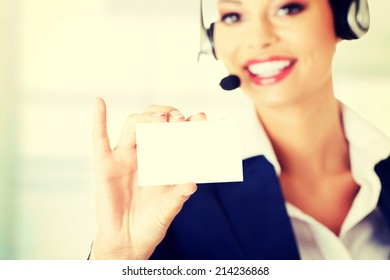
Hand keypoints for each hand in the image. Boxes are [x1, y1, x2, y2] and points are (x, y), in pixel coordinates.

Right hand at [91, 98, 206, 258]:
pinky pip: (99, 139)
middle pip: (153, 120)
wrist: (129, 241)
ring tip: (162, 119)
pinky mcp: (105, 165)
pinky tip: (99, 103)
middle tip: (178, 118)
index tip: (200, 118)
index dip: (186, 123)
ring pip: (134, 125)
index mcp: (163, 159)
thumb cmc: (152, 222)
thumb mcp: (170, 207)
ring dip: (147, 117)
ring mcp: (124, 157)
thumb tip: (193, 183)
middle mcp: (145, 154)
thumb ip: (179, 195)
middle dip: (167, 114)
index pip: (174, 133)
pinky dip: (98, 120)